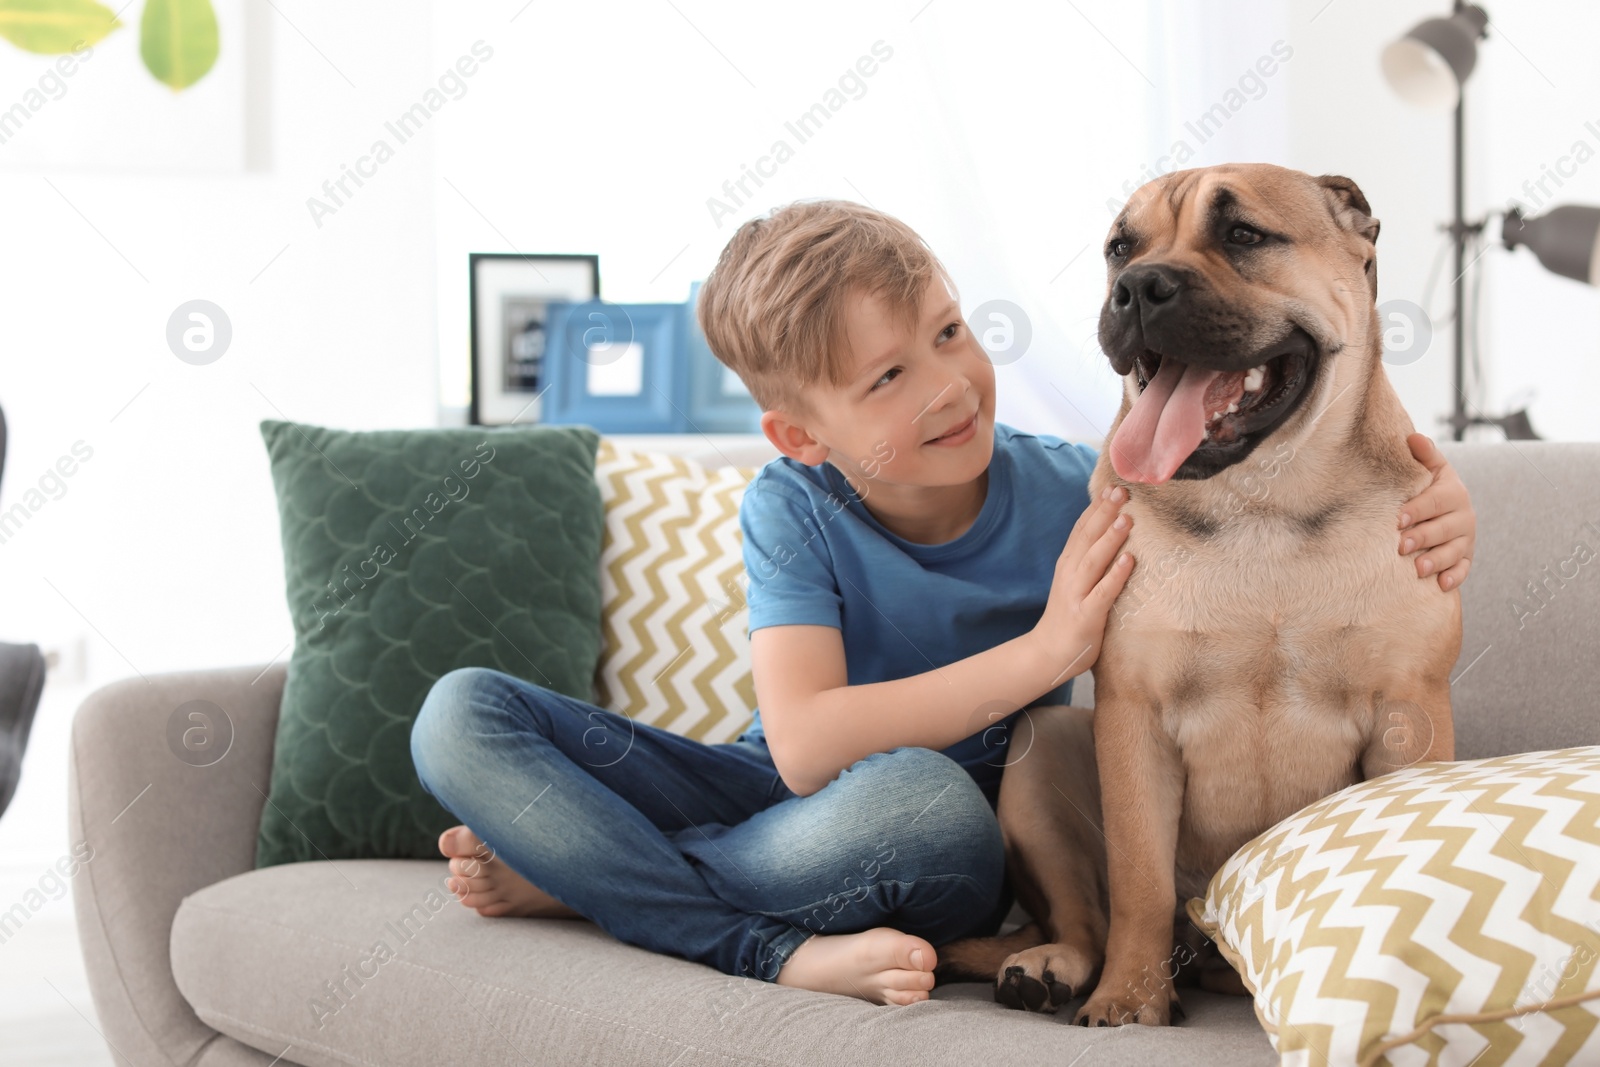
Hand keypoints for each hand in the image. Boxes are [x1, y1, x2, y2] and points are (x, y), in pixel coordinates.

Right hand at [1031, 484, 1135, 682]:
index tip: (1112, 486)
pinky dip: (1116, 575)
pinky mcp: (1086, 615)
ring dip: (1111, 538)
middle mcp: (1070, 574)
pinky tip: (1129, 561)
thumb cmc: (1069, 615)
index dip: (1096, 507)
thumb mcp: (1075, 581)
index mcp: (1068, 563)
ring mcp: (1076, 594)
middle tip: (1122, 491)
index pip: (1082, 529)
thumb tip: (1113, 532)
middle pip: (1087, 538)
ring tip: (1127, 519)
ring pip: (1094, 560)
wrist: (1047, 653)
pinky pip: (1103, 592)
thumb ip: (1090, 559)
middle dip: (1104, 513)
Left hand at [1398, 432, 1474, 591]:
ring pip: (1454, 552)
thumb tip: (1412, 437)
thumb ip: (1424, 455)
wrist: (1447, 507)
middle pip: (1444, 529)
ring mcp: (1466, 539)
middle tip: (1401, 546)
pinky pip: (1464, 569)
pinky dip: (1454, 577)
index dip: (1417, 510)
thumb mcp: (1431, 469)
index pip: (1435, 502)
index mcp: (1453, 493)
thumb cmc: (1431, 487)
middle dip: (1423, 537)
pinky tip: (1442, 585)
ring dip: (1437, 560)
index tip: (1398, 519)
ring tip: (1417, 568)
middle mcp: (1463, 517)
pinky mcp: (1466, 558)